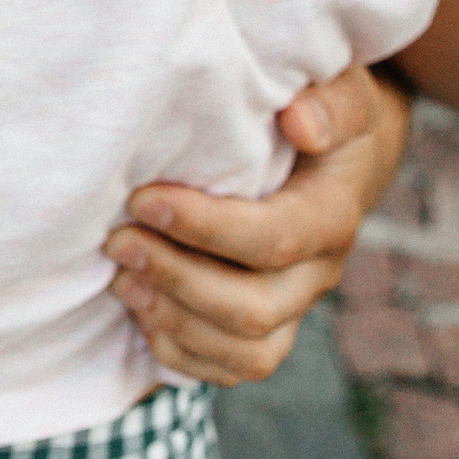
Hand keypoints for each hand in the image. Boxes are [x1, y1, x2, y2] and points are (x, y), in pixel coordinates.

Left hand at [102, 64, 411, 385]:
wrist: (339, 150)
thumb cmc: (322, 109)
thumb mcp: (339, 89)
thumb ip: (327, 101)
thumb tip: (299, 122)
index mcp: (331, 214)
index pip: (273, 238)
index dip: (204, 227)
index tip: (142, 198)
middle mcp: (317, 272)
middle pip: (254, 308)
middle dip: (177, 278)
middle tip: (118, 241)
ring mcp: (294, 306)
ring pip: (246, 352)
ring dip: (174, 321)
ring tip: (121, 278)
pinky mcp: (267, 327)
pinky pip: (232, 369)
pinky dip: (183, 355)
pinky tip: (142, 313)